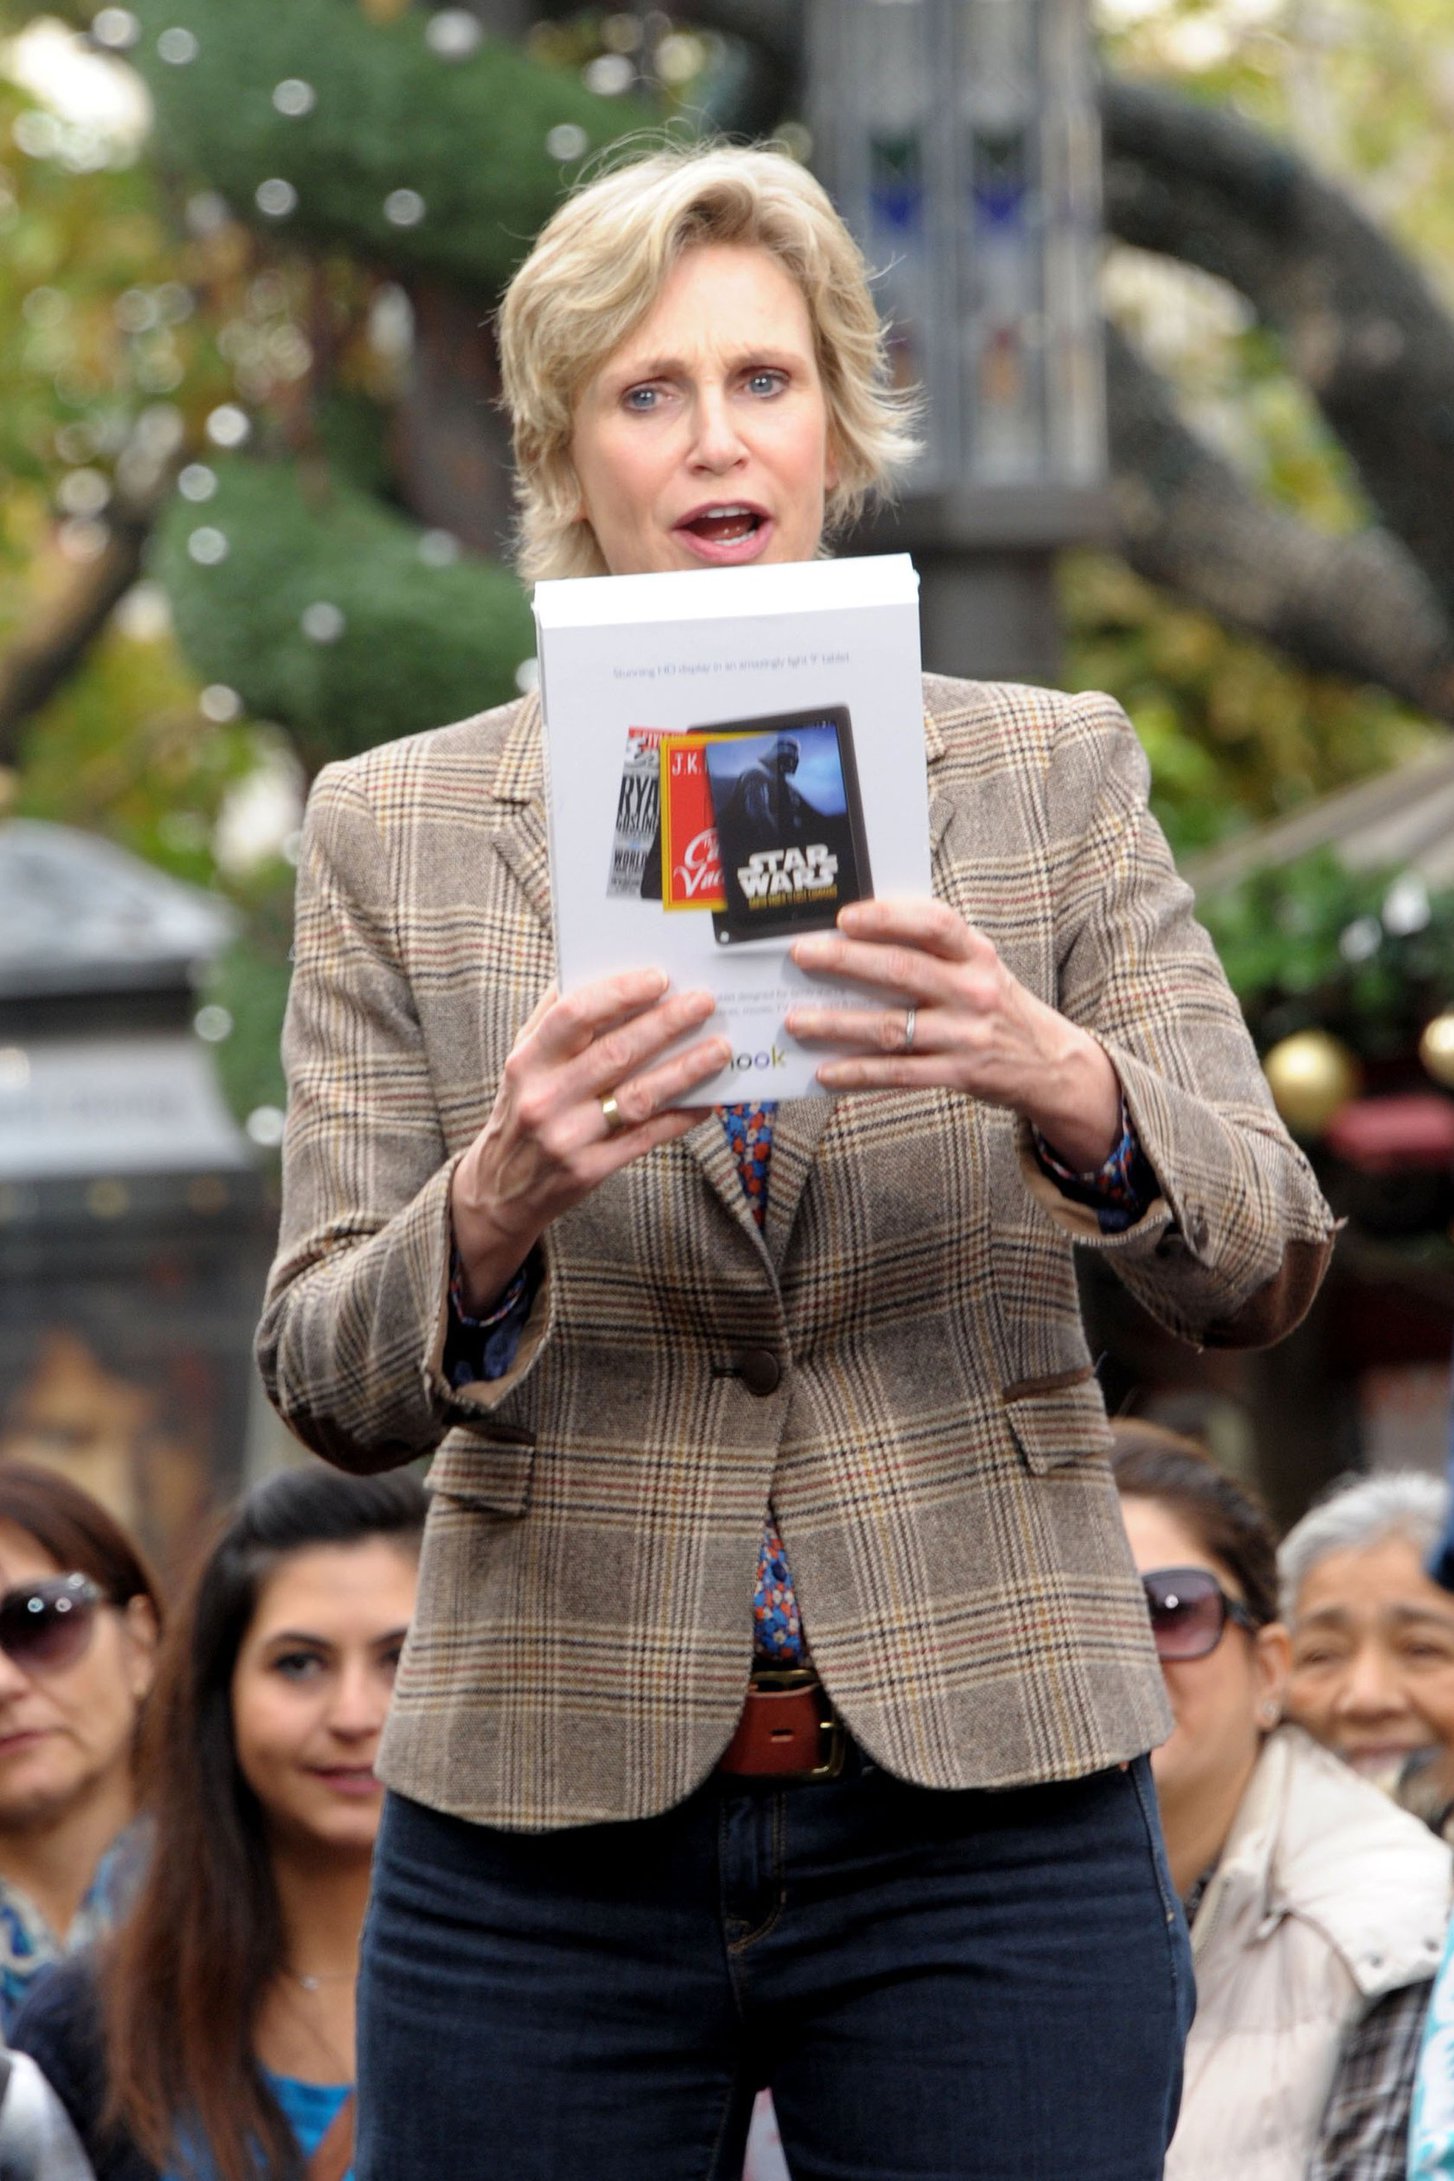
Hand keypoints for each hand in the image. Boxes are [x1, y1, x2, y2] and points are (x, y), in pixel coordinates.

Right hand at [450, 970, 730, 1311]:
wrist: (501, 1190)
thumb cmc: (521, 1110)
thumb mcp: (523, 1062)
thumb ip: (552, 1018)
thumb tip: (594, 969)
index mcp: (527, 1062)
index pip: (574, 1016)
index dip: (618, 993)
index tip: (659, 977)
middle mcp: (545, 1098)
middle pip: (615, 1053)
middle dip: (666, 1023)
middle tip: (704, 1001)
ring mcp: (568, 1137)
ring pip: (638, 1096)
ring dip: (685, 1069)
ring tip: (720, 1048)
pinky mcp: (590, 1170)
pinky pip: (646, 1136)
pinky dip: (680, 1116)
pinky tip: (708, 1099)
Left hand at [786, 899, 1121, 1170]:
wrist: (1050, 1064)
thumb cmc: (997, 1006)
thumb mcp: (979, 967)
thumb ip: (934, 950)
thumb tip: (858, 936)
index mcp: (977, 954)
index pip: (935, 923)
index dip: (889, 917)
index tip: (846, 916)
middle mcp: (974, 991)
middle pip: (902, 970)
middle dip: (845, 961)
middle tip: (802, 955)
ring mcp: (966, 1035)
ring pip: (892, 1027)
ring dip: (838, 1024)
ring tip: (797, 1020)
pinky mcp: (960, 1074)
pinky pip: (900, 1074)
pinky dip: (859, 1073)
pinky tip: (826, 1072)